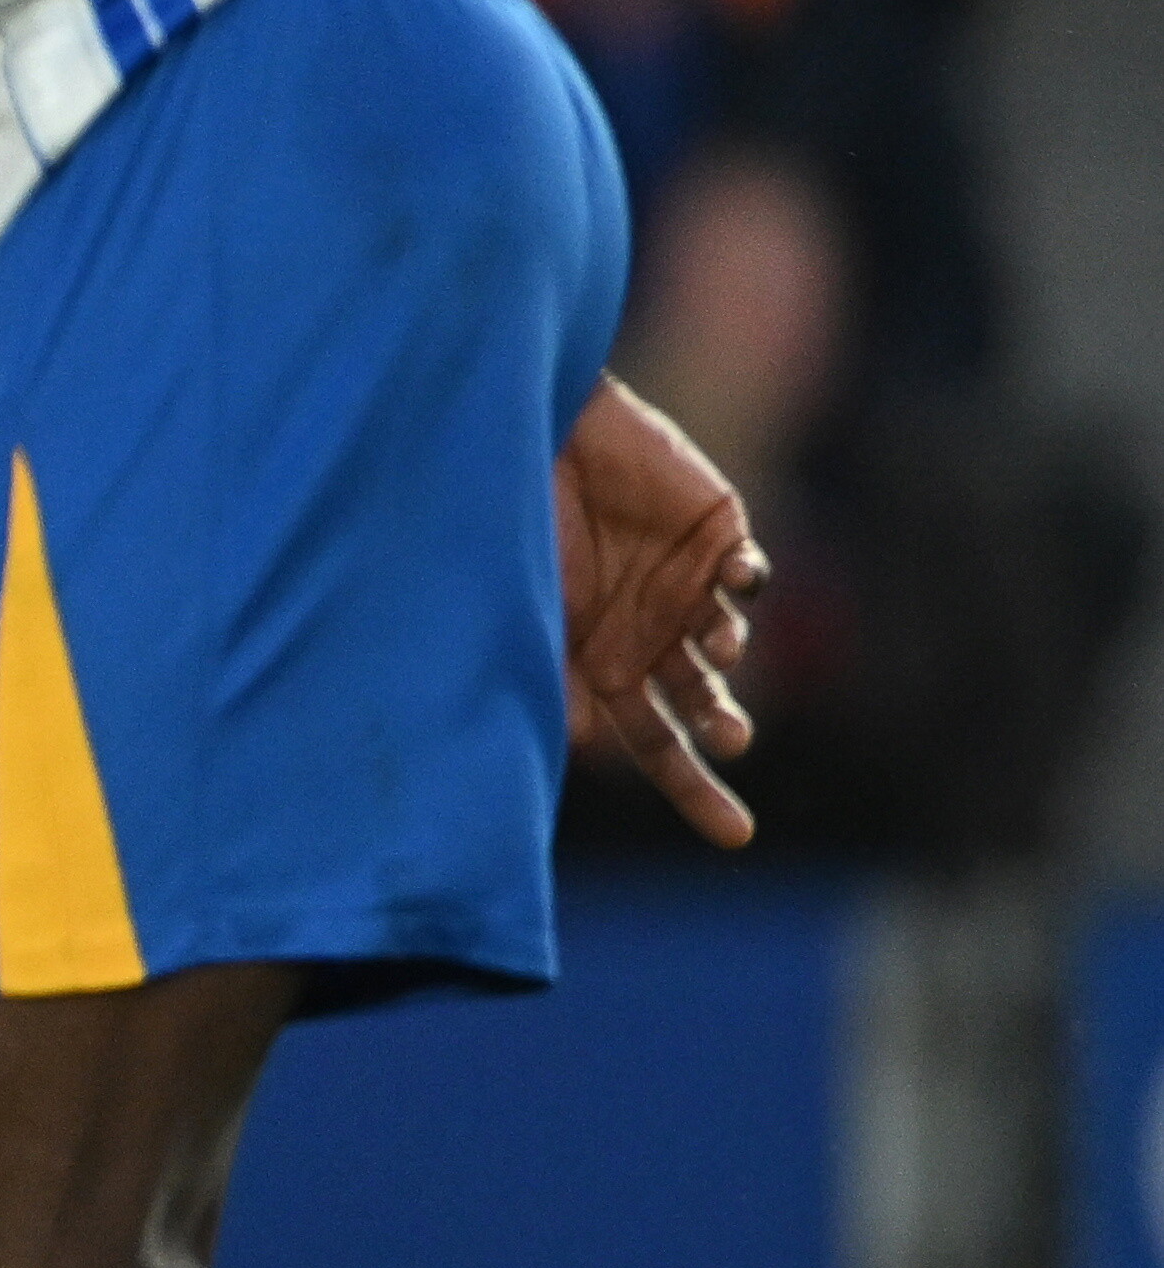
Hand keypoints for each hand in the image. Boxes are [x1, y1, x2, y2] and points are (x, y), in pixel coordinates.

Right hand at [558, 374, 769, 848]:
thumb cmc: (517, 524)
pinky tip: (732, 585)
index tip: (736, 837)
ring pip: (728, 645)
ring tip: (708, 648)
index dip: (693, 790)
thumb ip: (558, 679)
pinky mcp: (716, 535)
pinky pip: (750, 578)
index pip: (652, 744)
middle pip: (701, 708)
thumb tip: (585, 751)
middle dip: (722, 734)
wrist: (535, 431)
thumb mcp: (530, 613)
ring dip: (726, 657)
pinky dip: (748, 588)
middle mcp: (647, 635)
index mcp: (601, 666)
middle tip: (730, 740)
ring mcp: (685, 586)